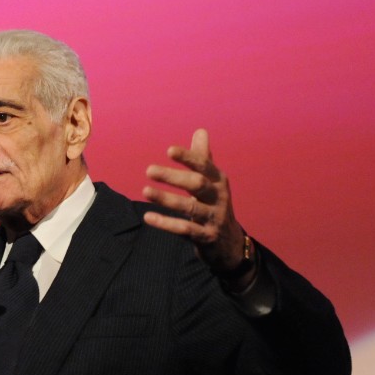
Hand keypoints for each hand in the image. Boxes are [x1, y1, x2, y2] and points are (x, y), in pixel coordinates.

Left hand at [142, 128, 252, 281]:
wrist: (229, 243)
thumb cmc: (215, 205)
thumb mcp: (212, 182)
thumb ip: (203, 158)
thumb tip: (200, 131)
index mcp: (218, 181)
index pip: (204, 165)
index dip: (188, 157)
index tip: (169, 150)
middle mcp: (218, 197)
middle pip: (197, 184)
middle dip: (173, 177)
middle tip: (148, 170)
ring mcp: (213, 218)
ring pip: (189, 208)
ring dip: (166, 199)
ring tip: (144, 191)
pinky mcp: (206, 237)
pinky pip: (185, 230)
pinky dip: (166, 224)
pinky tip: (148, 217)